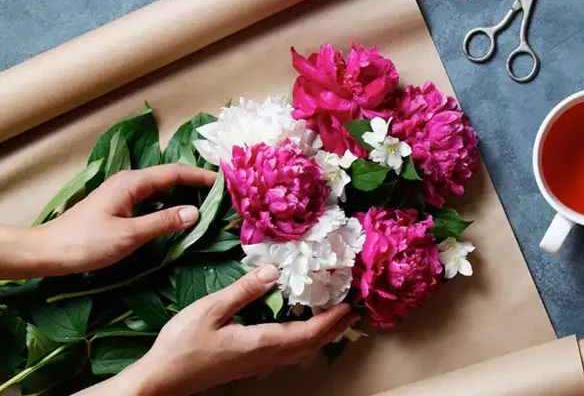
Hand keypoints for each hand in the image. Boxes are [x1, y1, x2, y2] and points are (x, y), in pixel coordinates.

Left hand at [37, 164, 215, 275]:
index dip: (202, 176)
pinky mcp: (119, 205)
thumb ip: (164, 222)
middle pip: (170, 176)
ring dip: (184, 192)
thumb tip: (195, 212)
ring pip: (161, 187)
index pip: (175, 172)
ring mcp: (123, 193)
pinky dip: (170, 202)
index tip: (226, 182)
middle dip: (196, 181)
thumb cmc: (87, 243)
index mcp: (132, 183)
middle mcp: (129, 182)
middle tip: (222, 193)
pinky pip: (152, 197)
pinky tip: (179, 214)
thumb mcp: (130, 235)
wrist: (49, 252)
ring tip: (207, 202)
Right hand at [82, 265, 356, 395]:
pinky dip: (305, 341)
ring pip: (301, 352)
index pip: (309, 333)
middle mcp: (266, 357)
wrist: (163, 379)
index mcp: (261, 342)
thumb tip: (274, 270)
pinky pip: (288, 354)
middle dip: (336, 328)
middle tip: (354, 310)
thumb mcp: (210, 309)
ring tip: (336, 319)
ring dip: (322, 336)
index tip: (350, 304)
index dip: (333, 320)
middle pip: (312, 345)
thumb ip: (244, 290)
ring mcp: (258, 364)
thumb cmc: (181, 345)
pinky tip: (301, 330)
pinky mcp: (249, 365)